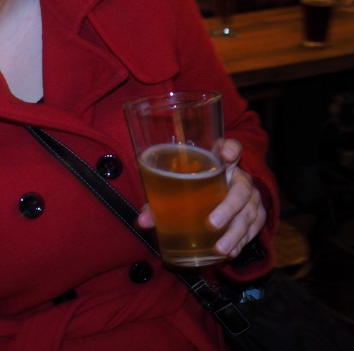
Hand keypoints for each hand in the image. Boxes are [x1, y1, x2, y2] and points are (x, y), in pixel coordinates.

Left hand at [136, 139, 266, 260]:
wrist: (228, 193)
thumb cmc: (200, 184)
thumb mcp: (184, 184)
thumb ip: (163, 198)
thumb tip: (143, 222)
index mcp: (222, 163)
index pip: (231, 147)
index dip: (231, 149)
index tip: (228, 153)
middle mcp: (241, 178)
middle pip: (242, 189)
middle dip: (229, 207)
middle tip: (213, 223)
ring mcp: (252, 198)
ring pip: (249, 213)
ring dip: (235, 233)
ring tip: (220, 248)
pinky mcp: (257, 216)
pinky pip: (253, 229)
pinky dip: (241, 242)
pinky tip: (230, 253)